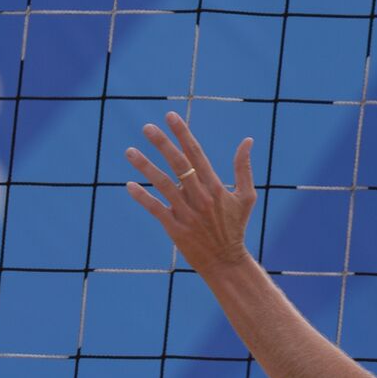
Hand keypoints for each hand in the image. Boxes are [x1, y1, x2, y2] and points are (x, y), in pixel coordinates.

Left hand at [124, 113, 255, 275]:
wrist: (226, 261)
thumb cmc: (236, 227)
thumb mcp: (246, 196)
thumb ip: (244, 167)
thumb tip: (248, 140)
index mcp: (216, 186)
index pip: (197, 153)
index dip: (183, 134)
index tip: (171, 116)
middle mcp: (200, 196)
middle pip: (178, 164)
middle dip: (162, 143)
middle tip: (147, 127)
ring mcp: (186, 212)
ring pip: (162, 184)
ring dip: (145, 166)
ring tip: (129, 151)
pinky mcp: (174, 228)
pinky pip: (155, 209)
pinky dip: (142, 197)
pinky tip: (129, 185)